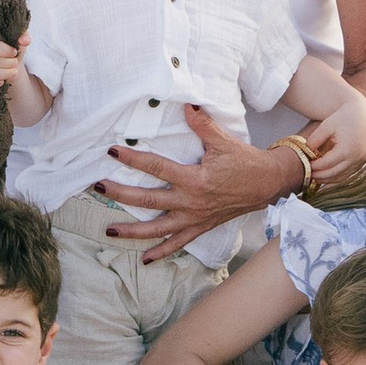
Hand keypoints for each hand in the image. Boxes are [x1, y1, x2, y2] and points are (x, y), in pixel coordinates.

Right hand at [0, 32, 24, 91]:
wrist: (8, 63)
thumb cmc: (12, 49)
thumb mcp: (18, 41)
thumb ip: (23, 37)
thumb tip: (25, 41)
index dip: (6, 51)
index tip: (15, 52)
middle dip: (9, 64)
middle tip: (16, 63)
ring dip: (5, 74)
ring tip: (13, 72)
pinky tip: (2, 81)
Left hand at [100, 112, 284, 261]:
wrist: (267, 185)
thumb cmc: (245, 161)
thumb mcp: (224, 141)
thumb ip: (203, 125)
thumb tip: (186, 105)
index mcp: (195, 179)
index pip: (157, 168)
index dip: (133, 159)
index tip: (113, 152)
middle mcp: (191, 203)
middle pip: (149, 200)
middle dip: (121, 194)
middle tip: (97, 187)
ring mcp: (194, 219)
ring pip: (158, 229)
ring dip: (132, 231)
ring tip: (109, 230)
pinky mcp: (201, 228)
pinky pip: (178, 244)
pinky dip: (161, 252)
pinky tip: (145, 259)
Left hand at [290, 94, 365, 184]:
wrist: (360, 112)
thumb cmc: (341, 117)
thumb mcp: (325, 126)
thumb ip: (315, 140)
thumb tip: (307, 153)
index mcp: (347, 149)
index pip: (327, 164)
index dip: (315, 167)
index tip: (306, 166)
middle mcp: (357, 157)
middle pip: (335, 173)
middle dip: (321, 176)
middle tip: (309, 175)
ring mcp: (362, 160)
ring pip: (343, 176)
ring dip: (330, 179)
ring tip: (317, 178)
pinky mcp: (365, 160)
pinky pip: (350, 173)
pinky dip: (339, 176)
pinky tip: (329, 175)